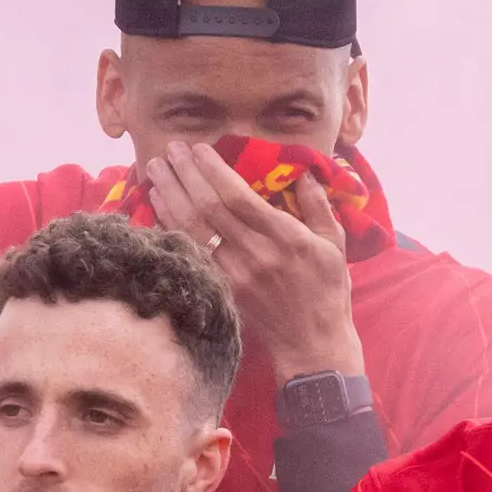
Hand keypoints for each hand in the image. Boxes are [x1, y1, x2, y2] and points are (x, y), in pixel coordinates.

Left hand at [138, 137, 364, 382]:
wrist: (312, 343)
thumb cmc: (328, 291)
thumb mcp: (335, 244)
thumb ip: (317, 205)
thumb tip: (302, 170)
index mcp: (286, 238)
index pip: (240, 198)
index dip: (214, 171)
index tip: (200, 148)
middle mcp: (256, 254)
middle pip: (209, 208)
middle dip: (186, 174)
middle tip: (171, 148)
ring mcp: (235, 274)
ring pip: (193, 228)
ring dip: (170, 195)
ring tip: (156, 167)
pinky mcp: (223, 288)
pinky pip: (190, 251)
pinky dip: (171, 225)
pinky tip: (158, 205)